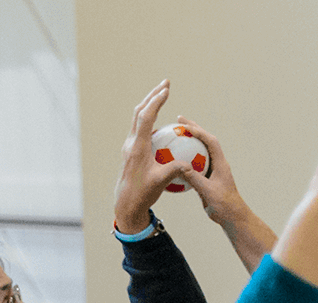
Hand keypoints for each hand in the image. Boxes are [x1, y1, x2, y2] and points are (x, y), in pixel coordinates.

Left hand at [113, 81, 191, 233]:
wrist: (126, 203)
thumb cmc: (143, 193)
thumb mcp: (161, 182)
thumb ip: (175, 170)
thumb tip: (191, 163)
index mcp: (137, 146)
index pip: (145, 117)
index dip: (156, 101)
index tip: (167, 90)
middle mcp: (132, 142)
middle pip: (139, 111)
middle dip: (153, 95)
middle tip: (166, 83)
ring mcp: (131, 145)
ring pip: (139, 118)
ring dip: (150, 104)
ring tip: (163, 95)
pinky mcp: (132, 150)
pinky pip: (142, 129)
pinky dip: (151, 118)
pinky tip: (161, 122)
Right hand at [172, 116, 252, 226]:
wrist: (232, 217)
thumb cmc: (224, 205)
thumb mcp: (208, 192)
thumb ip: (195, 178)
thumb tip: (180, 166)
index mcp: (221, 164)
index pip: (210, 142)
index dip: (199, 131)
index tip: (185, 125)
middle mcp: (218, 164)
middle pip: (206, 141)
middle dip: (194, 128)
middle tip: (179, 120)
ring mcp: (213, 170)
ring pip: (200, 150)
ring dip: (190, 140)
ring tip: (176, 132)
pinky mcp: (208, 177)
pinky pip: (195, 163)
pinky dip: (185, 156)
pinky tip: (173, 157)